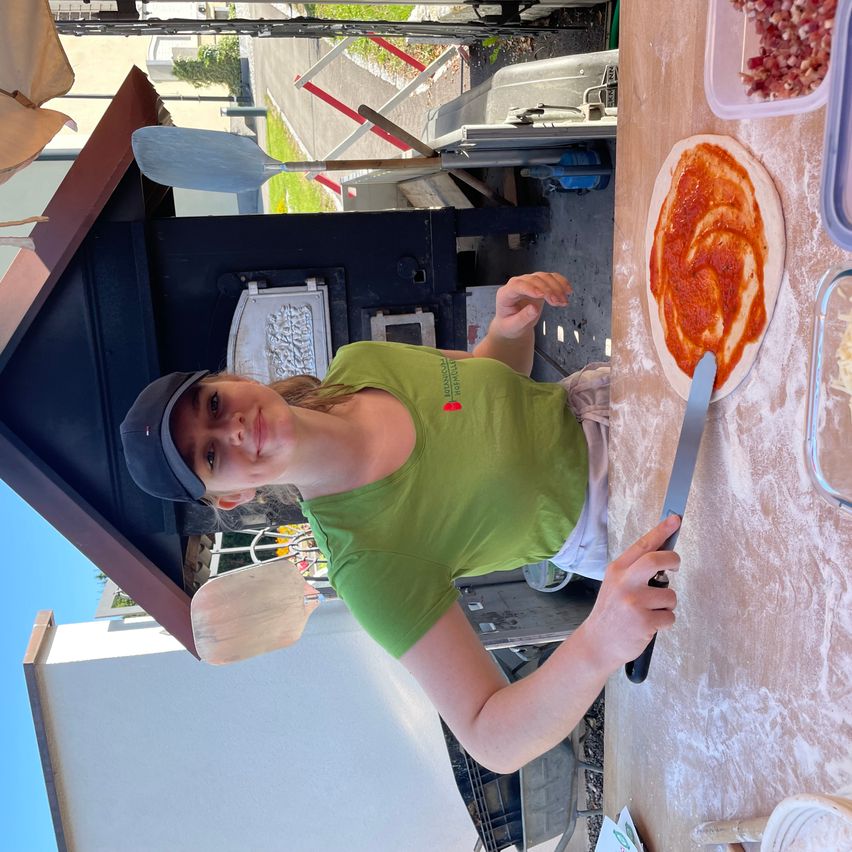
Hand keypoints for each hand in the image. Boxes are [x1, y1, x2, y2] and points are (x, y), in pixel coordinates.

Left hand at [492, 272, 571, 339]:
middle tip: (558, 303)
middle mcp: (516, 284)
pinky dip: (560, 283)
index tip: (542, 296)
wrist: (513, 323)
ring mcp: (528, 282)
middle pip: (533, 279)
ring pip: (544, 277)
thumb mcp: (514, 326)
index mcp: (505, 294)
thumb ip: (522, 318)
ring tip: (564, 302)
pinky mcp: (539, 284)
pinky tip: (568, 291)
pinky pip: (551, 278)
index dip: (530, 288)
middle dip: (547, 290)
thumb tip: (534, 309)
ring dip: (556, 287)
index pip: (516, 285)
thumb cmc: (510, 325)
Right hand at [581, 515, 680, 672]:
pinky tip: (649, 626)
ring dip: (666, 605)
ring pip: (670, 595)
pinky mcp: (644, 621)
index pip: (642, 545)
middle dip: (673, 560)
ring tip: (650, 612)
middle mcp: (624, 582)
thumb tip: (663, 557)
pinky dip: (664, 622)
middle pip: (657, 560)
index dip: (661, 531)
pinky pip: (670, 617)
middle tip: (675, 565)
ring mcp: (634, 602)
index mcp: (617, 570)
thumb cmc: (611, 612)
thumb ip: (634, 571)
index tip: (675, 518)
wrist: (598, 642)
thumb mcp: (614, 584)